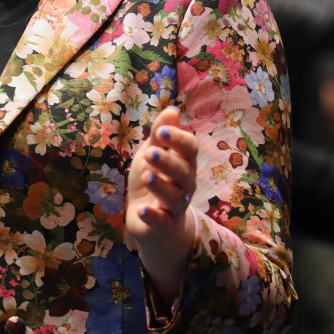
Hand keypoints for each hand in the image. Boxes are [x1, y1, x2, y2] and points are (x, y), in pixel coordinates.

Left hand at [125, 107, 198, 306]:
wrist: (148, 219)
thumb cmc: (152, 179)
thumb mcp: (152, 153)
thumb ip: (160, 134)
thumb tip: (172, 109)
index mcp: (184, 163)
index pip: (190, 149)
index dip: (179, 139)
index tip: (161, 131)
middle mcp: (184, 185)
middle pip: (183, 172)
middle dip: (168, 161)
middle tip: (150, 152)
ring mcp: (175, 206)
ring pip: (174, 197)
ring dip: (161, 186)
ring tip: (147, 175)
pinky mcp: (163, 225)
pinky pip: (162, 221)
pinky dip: (153, 216)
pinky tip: (143, 209)